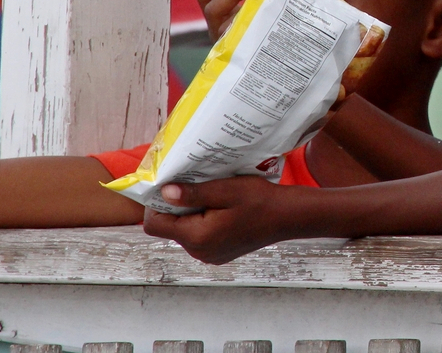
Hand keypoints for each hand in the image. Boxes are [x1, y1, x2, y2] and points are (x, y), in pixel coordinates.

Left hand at [142, 176, 300, 264]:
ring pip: (183, 232)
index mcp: (198, 237)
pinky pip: (198, 237)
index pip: (155, 225)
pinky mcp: (217, 254)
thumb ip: (193, 194)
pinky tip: (220, 209)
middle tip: (193, 186)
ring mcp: (209, 255)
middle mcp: (199, 251)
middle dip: (175, 207)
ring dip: (189, 214)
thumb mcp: (225, 190)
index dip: (155, 205)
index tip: (168, 187)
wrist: (287, 217)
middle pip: (169, 228)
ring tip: (210, 197)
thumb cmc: (259, 200)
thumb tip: (164, 193)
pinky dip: (201, 222)